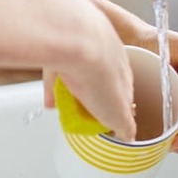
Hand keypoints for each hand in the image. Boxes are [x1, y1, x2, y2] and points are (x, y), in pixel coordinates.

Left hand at [42, 17, 136, 141]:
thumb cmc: (100, 73)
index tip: (109, 120)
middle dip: (94, 96)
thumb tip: (129, 136)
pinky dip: (52, 86)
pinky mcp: (60, 45)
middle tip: (87, 113)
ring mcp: (83, 49)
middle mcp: (107, 57)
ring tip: (65, 108)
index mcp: (124, 74)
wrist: (74, 40)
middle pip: (101, 80)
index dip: (117, 108)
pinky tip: (49, 99)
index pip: (124, 93)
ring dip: (72, 92)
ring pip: (78, 72)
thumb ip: (124, 126)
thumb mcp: (118, 113)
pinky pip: (56, 68)